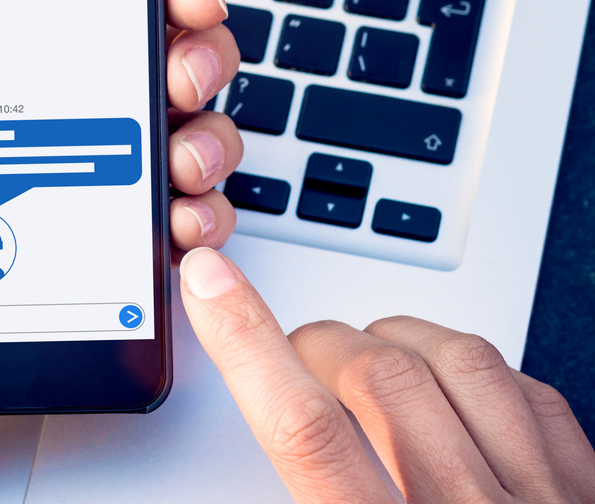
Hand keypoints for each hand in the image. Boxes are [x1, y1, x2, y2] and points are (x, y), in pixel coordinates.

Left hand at [0, 0, 242, 500]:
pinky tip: (180, 225)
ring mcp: (51, 218)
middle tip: (183, 76)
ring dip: (206, 143)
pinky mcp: (71, 287)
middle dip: (193, 63)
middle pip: (144, 82)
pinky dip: (193, 229)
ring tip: (182, 161)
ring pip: (167, 159)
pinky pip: (156, 248)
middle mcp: (21, 147)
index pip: (80, 19)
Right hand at [179, 247, 594, 502]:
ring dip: (397, 343)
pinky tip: (455, 385)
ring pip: (462, 363)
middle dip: (319, 345)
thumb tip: (255, 440)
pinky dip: (479, 371)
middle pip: (378, 378)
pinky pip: (535, 393)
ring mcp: (548, 503)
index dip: (246, 343)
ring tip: (371, 363)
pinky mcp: (593, 493)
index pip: (303, 429)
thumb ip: (304, 491)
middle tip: (298, 359)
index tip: (211, 285)